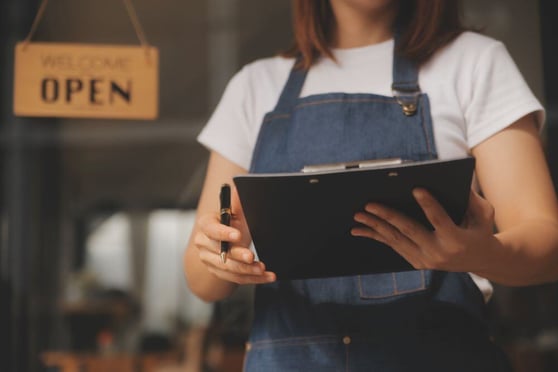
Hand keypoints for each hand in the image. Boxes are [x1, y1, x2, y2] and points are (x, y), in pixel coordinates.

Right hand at [193, 186, 275, 283]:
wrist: (226, 241)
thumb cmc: (233, 223)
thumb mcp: (237, 213)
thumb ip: (238, 203)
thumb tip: (240, 187)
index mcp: (206, 225)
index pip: (211, 229)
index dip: (223, 233)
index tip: (238, 235)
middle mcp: (203, 244)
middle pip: (220, 252)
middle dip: (237, 255)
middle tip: (252, 257)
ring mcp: (209, 260)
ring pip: (228, 269)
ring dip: (247, 271)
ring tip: (264, 269)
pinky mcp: (219, 273)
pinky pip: (236, 279)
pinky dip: (253, 279)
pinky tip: (268, 276)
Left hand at [351, 188, 498, 272]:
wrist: (482, 261)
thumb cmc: (482, 230)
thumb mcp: (484, 213)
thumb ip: (472, 198)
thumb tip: (452, 179)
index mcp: (456, 240)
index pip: (439, 219)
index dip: (428, 204)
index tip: (416, 189)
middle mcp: (438, 253)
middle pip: (409, 230)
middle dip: (387, 216)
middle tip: (369, 204)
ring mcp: (426, 260)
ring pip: (396, 240)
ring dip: (375, 227)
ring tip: (358, 216)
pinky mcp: (417, 262)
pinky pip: (394, 246)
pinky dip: (377, 236)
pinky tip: (361, 230)